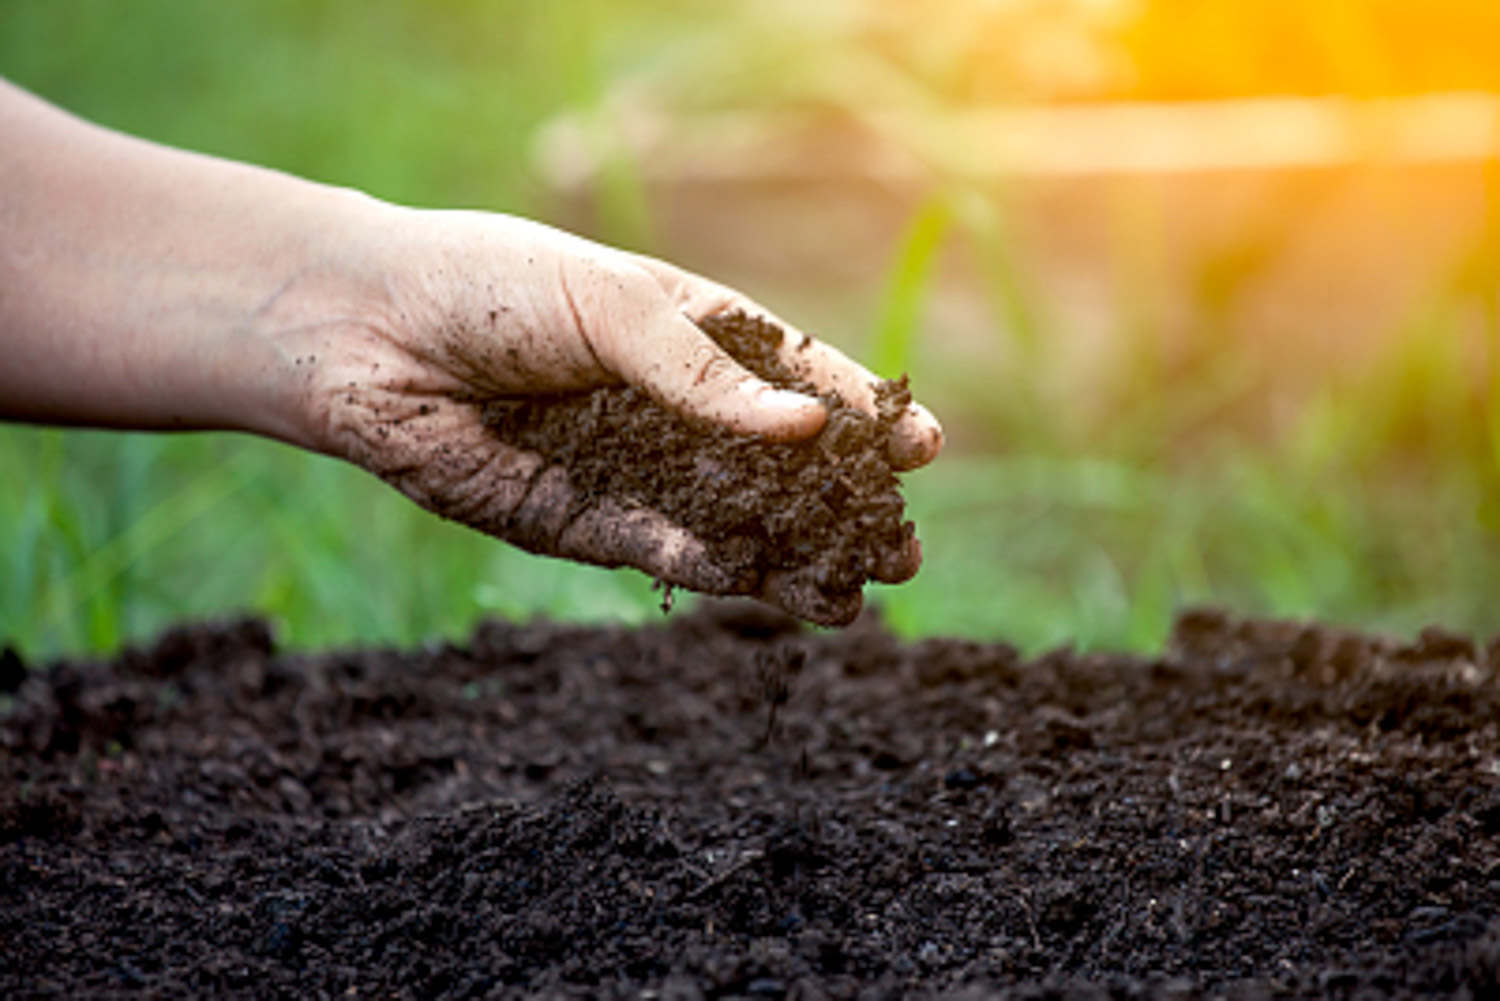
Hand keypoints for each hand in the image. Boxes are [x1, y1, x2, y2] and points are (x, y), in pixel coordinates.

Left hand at [296, 209, 942, 623]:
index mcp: (691, 331)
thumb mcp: (613, 308)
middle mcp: (673, 406)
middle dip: (843, 507)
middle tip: (903, 548)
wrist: (368, 335)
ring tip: (858, 594)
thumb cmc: (492, 287)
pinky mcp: (581, 521)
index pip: (797, 376)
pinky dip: (714, 568)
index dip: (861, 412)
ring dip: (794, 558)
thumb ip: (703, 375)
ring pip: (732, 522)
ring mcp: (633, 468)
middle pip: (779, 465)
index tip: (924, 446)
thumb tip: (807, 425)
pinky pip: (661, 549)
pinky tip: (767, 587)